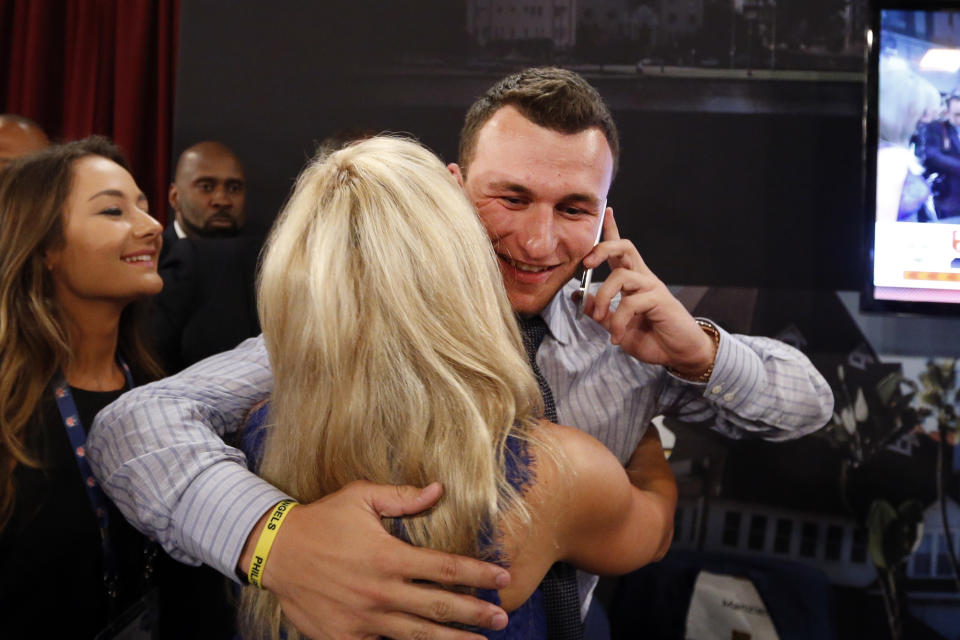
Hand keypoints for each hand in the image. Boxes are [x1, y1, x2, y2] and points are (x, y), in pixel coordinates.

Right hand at [240, 481, 509, 638]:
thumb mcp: (361, 497)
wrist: (275, 552)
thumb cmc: (322, 520)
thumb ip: (403, 497)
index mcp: (389, 556)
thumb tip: (439, 489)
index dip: (478, 573)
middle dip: (475, 613)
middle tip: (502, 618)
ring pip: (418, 635)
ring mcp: (364, 619)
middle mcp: (381, 591)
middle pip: (440, 607)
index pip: (445, 568)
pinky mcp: (345, 637)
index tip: (503, 578)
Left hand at [577, 208, 715, 377]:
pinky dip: (618, 322)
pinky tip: (617, 337)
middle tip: (586, 264)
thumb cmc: (651, 338)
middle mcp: (643, 279)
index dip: (613, 230)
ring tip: (601, 319)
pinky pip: (630, 303)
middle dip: (602, 248)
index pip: (621, 250)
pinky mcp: (659, 300)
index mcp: (633, 281)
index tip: (606, 211)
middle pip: (624, 247)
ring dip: (603, 298)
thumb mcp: (616, 326)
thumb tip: (578, 295)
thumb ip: (599, 311)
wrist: (679, 354)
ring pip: (620, 275)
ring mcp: (652, 287)